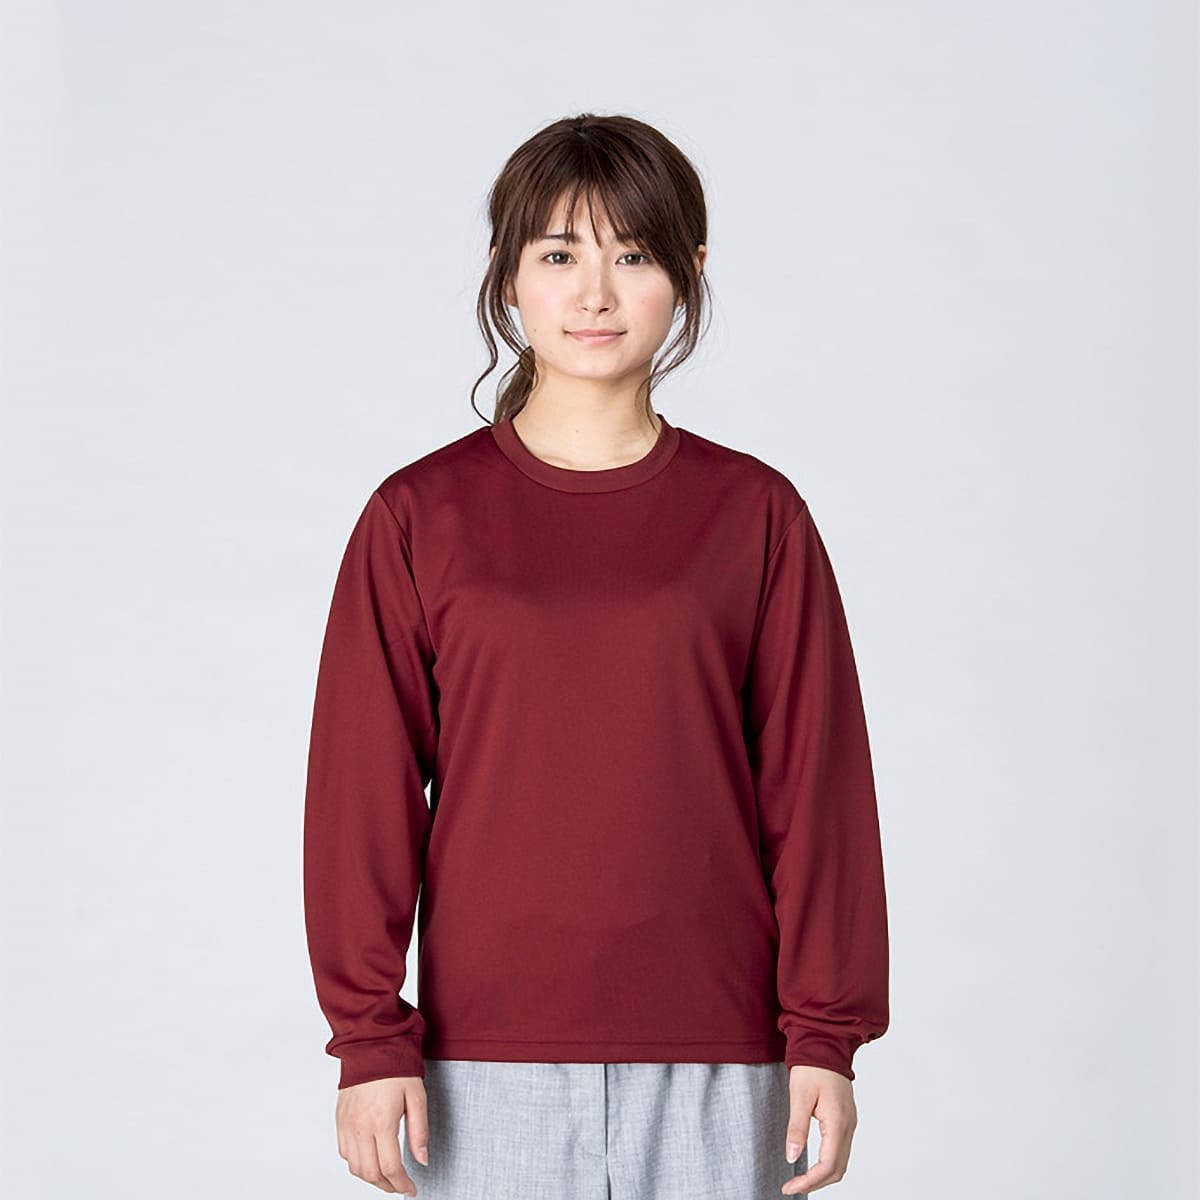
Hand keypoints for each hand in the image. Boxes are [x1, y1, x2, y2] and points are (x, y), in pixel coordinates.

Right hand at [335, 1075, 428, 1194]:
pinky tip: (369, 1160)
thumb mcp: (417, 1096)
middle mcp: (360, 1127)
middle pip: (371, 1173)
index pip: (391, 1168)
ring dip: (372, 1178)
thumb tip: (422, 1159)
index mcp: (382, 1122)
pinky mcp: (339, 1120)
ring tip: (387, 1177)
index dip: (402, 1184)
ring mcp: (347, 1125)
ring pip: (355, 1168)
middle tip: (401, 1186)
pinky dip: (357, 1164)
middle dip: (388, 1186)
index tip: (411, 1189)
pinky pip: (344, 1153)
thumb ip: (420, 1131)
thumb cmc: (395, 1067)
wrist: (371, 1045)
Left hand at [781, 1065, 856, 1193]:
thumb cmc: (812, 1066)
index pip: (828, 1165)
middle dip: (816, 1183)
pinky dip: (828, 1164)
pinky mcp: (846, 1119)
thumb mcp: (799, 1095)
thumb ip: (796, 1128)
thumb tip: (792, 1156)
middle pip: (838, 1169)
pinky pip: (840, 1150)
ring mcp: (850, 1123)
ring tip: (801, 1180)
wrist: (825, 1044)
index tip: (790, 1187)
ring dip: (823, 1176)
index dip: (809, 1181)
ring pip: (841, 1162)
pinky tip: (813, 1165)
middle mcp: (848, 1126)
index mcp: (838, 1122)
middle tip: (792, 1187)